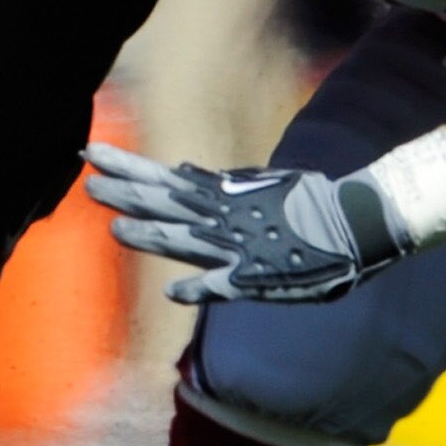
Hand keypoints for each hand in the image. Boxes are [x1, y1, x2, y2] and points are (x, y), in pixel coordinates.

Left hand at [80, 141, 402, 303]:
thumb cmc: (305, 205)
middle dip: (126, 192)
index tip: (91, 152)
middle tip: (88, 180)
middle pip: (165, 204)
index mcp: (221, 197)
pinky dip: (200, 288)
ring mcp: (239, 247)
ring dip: (151, 236)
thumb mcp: (257, 186)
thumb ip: (217, 185)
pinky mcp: (259, 277)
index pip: (163, 180)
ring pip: (187, 240)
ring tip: (115, 229)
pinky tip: (173, 293)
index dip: (127, 168)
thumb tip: (180, 170)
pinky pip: (226, 285)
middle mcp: (223, 218)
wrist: (357, 224)